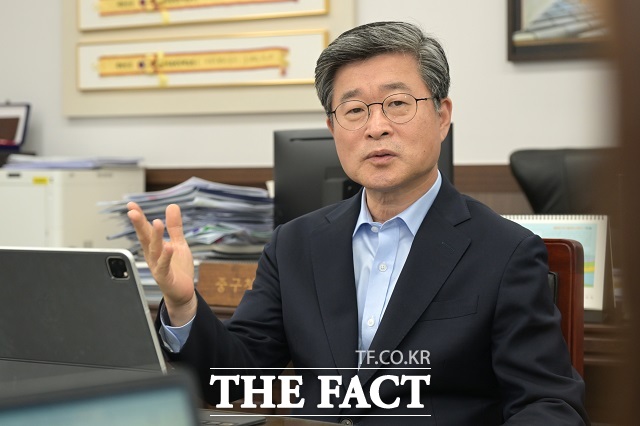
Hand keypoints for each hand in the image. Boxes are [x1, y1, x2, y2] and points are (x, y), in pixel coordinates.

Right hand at [127, 202, 196, 325]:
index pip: (145, 229)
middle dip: (139, 225)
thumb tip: (172, 206)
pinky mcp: (165, 277)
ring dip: (155, 237)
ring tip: (156, 222)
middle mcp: (153, 256)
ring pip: (154, 250)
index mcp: (155, 246)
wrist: (183, 292)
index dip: (139, 217)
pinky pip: (164, 266)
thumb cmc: (178, 268)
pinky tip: (169, 247)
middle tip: (132, 211)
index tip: (131, 205)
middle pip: (145, 238)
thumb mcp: (178, 243)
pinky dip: (166, 257)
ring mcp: (157, 266)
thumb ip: (175, 226)